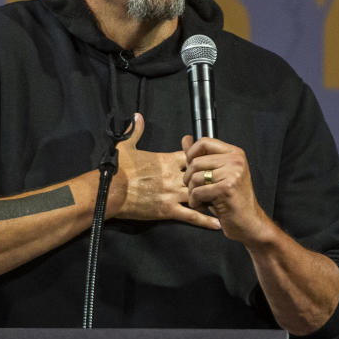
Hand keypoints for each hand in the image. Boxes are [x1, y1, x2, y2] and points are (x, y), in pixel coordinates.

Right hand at [111, 114, 221, 230]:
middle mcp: (174, 176)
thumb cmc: (118, 169)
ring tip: (228, 202)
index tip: (209, 160)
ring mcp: (172, 193)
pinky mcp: (168, 210)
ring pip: (200, 194)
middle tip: (224, 182)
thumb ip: (136, 130)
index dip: (202, 158)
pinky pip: (192, 215)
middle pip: (201, 175)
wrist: (110, 190)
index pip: (192, 156)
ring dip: (213, 198)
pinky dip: (206, 220)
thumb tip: (137, 115)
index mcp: (166, 160)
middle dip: (211, 178)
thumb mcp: (126, 145)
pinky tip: (218, 223)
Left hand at [182, 134, 270, 242]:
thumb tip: (186, 138)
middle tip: (196, 189)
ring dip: (192, 192)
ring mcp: (233, 173)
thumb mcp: (217, 174)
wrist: (249, 222)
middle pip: (196, 161)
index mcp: (235, 154)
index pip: (204, 142)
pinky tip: (204, 206)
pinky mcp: (227, 188)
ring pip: (195, 177)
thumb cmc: (231, 200)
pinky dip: (196, 202)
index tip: (191, 168)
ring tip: (202, 199)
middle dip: (189, 179)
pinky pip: (198, 191)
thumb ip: (201, 156)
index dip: (191, 154)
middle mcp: (236, 161)